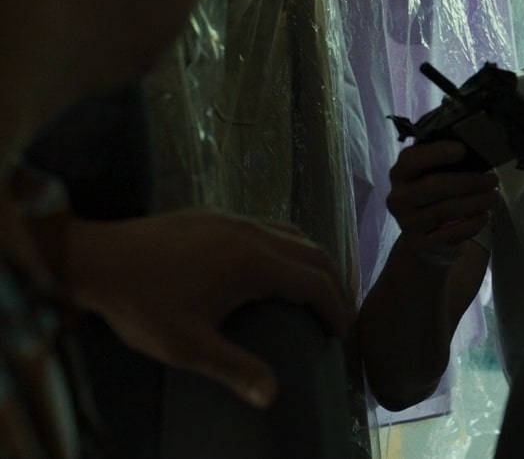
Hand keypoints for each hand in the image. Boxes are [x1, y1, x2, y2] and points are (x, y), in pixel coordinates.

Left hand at [65, 210, 353, 408]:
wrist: (93, 258)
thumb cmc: (141, 304)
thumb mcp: (186, 346)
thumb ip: (235, 368)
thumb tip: (274, 396)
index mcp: (253, 262)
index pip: (314, 282)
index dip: (336, 308)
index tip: (342, 332)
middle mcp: (252, 233)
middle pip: (313, 252)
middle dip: (334, 283)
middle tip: (339, 314)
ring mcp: (233, 219)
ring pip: (293, 234)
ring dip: (313, 261)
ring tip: (315, 289)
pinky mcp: (214, 216)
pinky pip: (269, 226)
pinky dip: (288, 247)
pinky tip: (273, 266)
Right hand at [386, 141, 499, 252]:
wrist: (423, 235)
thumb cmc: (434, 195)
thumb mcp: (433, 175)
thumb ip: (446, 163)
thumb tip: (476, 152)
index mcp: (400, 174)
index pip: (411, 159)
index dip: (436, 153)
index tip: (463, 150)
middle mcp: (398, 198)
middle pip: (433, 187)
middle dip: (468, 182)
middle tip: (493, 179)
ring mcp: (407, 223)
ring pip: (444, 211)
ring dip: (475, 202)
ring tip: (495, 196)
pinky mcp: (421, 243)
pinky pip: (451, 234)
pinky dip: (472, 223)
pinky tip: (485, 215)